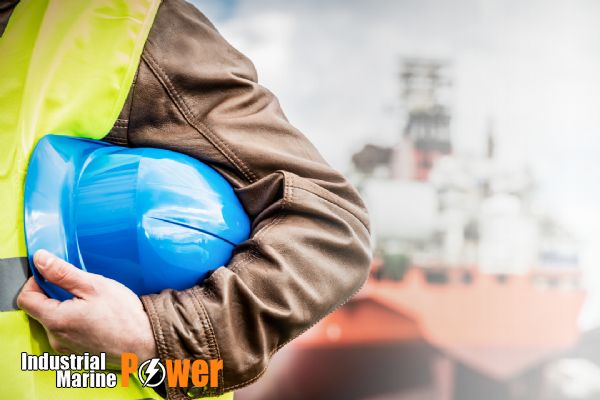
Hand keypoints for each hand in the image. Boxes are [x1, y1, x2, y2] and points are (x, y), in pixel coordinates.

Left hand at [17, 250, 156, 365]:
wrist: (147, 344)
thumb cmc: (124, 316)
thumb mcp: (95, 286)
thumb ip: (63, 273)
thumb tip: (40, 259)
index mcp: (56, 320)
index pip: (26, 298)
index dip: (37, 282)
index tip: (55, 275)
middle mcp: (56, 339)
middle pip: (41, 310)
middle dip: (56, 296)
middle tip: (83, 290)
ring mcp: (66, 350)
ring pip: (56, 322)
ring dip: (68, 310)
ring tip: (94, 306)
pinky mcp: (77, 355)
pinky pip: (68, 334)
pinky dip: (77, 323)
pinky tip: (97, 320)